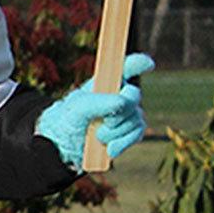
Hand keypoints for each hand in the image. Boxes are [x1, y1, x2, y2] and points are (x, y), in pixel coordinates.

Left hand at [35, 52, 154, 167]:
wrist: (65, 149)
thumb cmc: (67, 121)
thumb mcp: (77, 108)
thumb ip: (98, 102)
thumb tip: (122, 102)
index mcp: (104, 83)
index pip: (124, 68)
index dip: (137, 63)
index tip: (148, 63)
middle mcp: (118, 95)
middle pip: (133, 95)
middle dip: (120, 110)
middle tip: (104, 121)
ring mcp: (126, 114)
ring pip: (136, 117)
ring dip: (116, 130)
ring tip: (98, 136)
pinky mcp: (130, 132)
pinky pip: (138, 133)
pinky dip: (124, 142)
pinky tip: (110, 149)